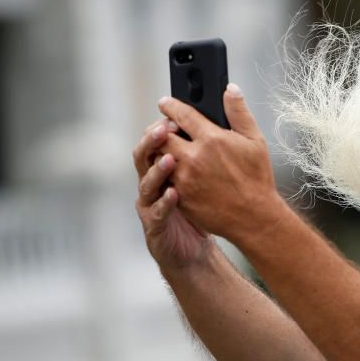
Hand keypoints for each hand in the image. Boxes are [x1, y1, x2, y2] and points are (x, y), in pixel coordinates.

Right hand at [133, 118, 213, 268]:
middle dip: (153, 141)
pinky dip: (164, 202)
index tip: (172, 111)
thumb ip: (207, 148)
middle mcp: (152, 183)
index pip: (156, 141)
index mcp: (163, 167)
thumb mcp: (207, 174)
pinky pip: (156, 212)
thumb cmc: (202, 206)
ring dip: (157, 170)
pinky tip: (174, 194)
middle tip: (166, 128)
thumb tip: (216, 120)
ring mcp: (150, 205)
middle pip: (143, 156)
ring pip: (147, 183)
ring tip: (171, 159)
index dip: (161, 126)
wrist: (197, 248)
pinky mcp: (155, 227)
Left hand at [156, 84, 280, 246]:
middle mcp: (193, 157)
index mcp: (212, 139)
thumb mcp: (255, 140)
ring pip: (158, 158)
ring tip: (168, 149)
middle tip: (164, 128)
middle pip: (161, 136)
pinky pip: (163, 179)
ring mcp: (184, 178)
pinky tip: (173, 170)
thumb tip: (230, 90)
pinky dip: (164, 172)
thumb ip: (239, 112)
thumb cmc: (257, 178)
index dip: (170, 105)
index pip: (181, 114)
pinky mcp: (179, 196)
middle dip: (160, 129)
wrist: (253, 216)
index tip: (165, 103)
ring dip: (160, 151)